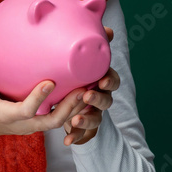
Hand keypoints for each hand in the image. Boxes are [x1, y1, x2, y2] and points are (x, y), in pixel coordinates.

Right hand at [0, 46, 90, 157]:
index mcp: (6, 115)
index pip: (26, 111)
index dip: (38, 98)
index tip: (50, 81)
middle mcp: (23, 124)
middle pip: (52, 122)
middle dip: (69, 107)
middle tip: (83, 88)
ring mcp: (32, 126)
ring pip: (59, 122)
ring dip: (76, 108)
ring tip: (90, 88)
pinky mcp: (38, 123)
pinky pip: (58, 118)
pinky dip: (72, 109)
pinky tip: (83, 91)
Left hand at [63, 26, 119, 146]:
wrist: (60, 99)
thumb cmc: (72, 75)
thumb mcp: (75, 60)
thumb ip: (87, 44)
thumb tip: (106, 29)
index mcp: (99, 80)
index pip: (112, 78)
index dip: (110, 80)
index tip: (102, 79)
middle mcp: (99, 97)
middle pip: (106, 100)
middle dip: (98, 99)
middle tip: (87, 96)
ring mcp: (92, 114)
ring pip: (96, 118)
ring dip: (87, 119)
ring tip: (75, 120)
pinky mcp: (83, 128)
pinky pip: (82, 135)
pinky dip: (76, 138)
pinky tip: (67, 142)